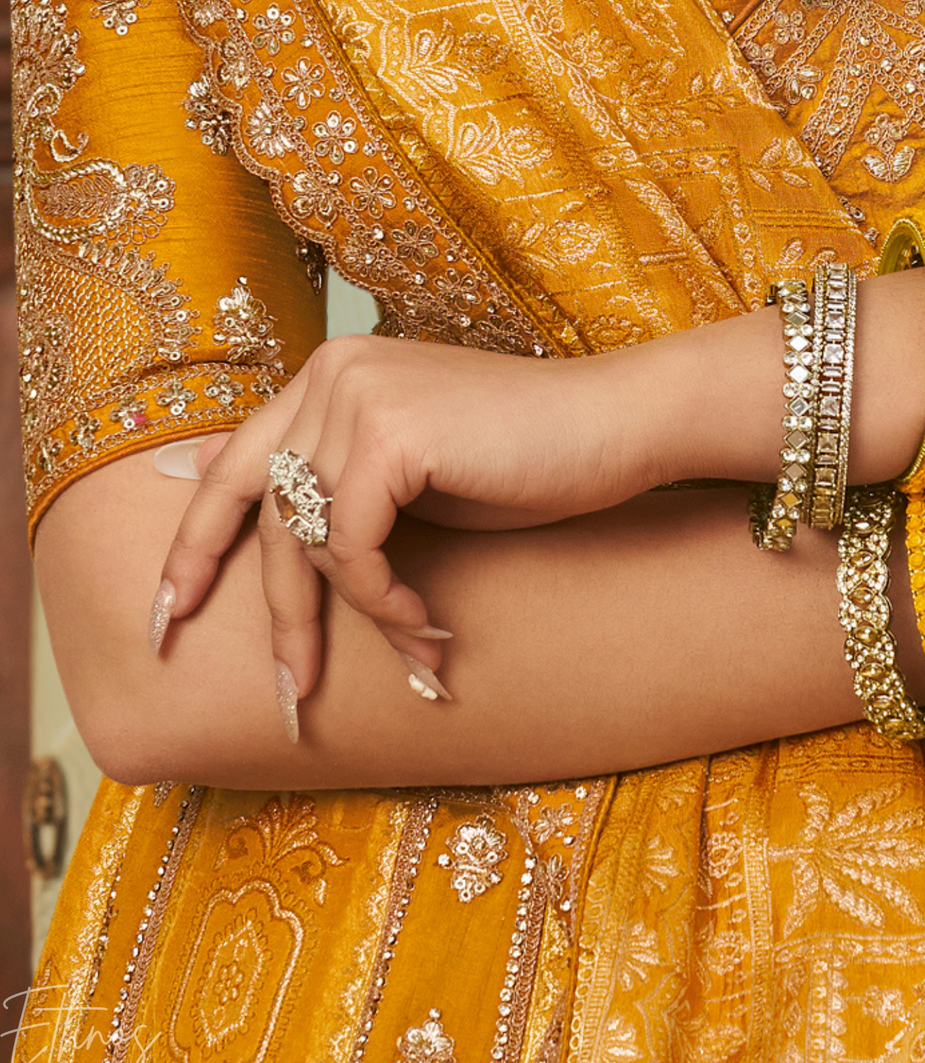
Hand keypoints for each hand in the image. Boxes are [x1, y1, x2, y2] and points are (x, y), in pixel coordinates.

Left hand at [152, 332, 654, 718]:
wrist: (618, 427)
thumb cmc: (528, 460)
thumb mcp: (413, 480)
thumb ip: (334, 488)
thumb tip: (229, 509)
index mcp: (330, 373)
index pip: (236, 465)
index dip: (194, 545)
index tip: (166, 616)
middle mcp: (332, 370)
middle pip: (262, 509)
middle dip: (270, 609)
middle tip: (284, 692)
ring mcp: (357, 392)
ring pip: (308, 538)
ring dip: (353, 617)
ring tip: (413, 656)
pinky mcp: (389, 430)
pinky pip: (352, 546)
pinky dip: (385, 599)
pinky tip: (430, 623)